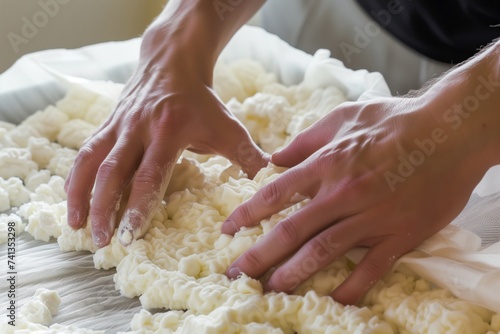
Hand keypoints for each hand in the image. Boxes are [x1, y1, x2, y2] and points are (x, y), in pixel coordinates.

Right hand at [65, 58, 267, 247]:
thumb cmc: (203, 101)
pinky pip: (85, 153)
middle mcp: (138, 129)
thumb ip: (248, 156)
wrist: (173, 62)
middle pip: (114, 172)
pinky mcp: (107, 125)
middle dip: (106, 209)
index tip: (130, 235)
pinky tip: (72, 201)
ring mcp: (118, 126)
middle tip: (104, 243)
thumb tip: (273, 185)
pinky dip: (76, 178)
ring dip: (81, 196)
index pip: (150, 174)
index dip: (138, 206)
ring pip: (91, 162)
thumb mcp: (229, 126)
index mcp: (170, 131)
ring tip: (77, 228)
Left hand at [222, 96, 493, 304]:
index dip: (246, 215)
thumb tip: (275, 158)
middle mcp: (343, 193)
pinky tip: (333, 301)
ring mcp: (371, 216)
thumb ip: (305, 140)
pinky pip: (370, 268)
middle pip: (291, 230)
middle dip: (258, 255)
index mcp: (326, 164)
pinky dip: (351, 288)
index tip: (227, 231)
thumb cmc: (394, 121)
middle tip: (236, 274)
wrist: (450, 132)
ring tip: (270, 289)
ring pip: (323, 252)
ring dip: (292, 274)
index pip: (275, 194)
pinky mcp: (399, 235)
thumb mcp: (343, 118)